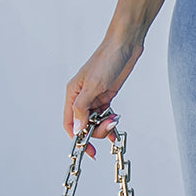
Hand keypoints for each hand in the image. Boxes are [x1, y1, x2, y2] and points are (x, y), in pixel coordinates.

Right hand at [64, 40, 142, 159]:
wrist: (125, 45)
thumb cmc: (107, 59)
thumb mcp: (93, 85)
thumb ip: (83, 108)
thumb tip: (76, 129)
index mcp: (73, 93)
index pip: (70, 122)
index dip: (77, 138)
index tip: (87, 151)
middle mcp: (81, 96)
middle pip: (84, 124)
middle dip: (96, 130)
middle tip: (109, 127)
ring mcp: (94, 96)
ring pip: (95, 120)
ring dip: (105, 126)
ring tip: (115, 122)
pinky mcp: (106, 94)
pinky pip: (105, 114)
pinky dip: (110, 120)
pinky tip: (115, 123)